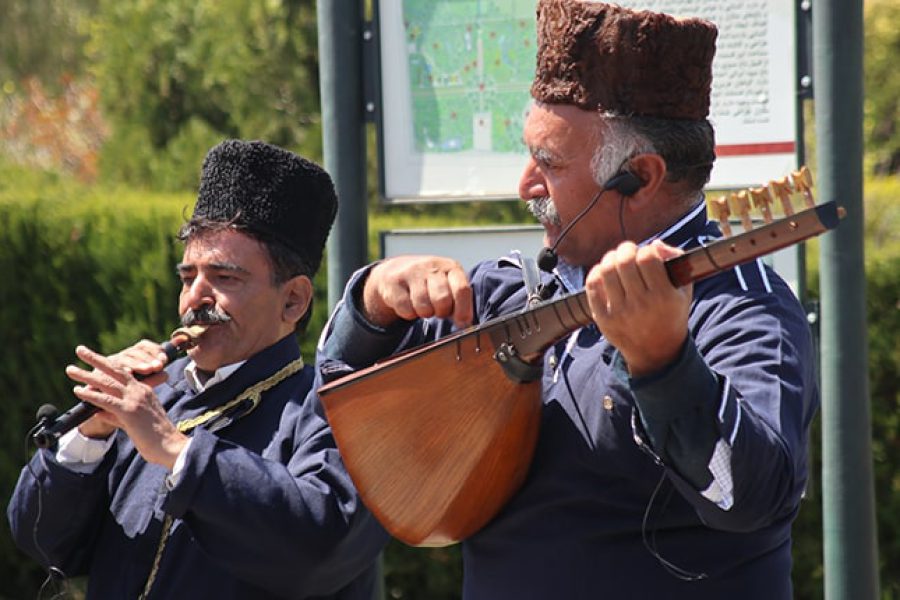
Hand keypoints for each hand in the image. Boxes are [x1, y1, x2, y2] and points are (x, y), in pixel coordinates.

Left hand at [74, 340, 170, 438]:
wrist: (170, 447)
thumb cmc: (155, 437)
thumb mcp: (135, 422)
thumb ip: (116, 415)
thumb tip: (98, 411)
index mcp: (143, 391)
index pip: (124, 372)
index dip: (107, 364)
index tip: (94, 358)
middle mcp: (140, 391)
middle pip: (115, 370)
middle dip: (96, 359)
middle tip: (80, 350)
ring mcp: (135, 400)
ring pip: (108, 382)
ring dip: (87, 375)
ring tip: (71, 370)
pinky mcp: (130, 411)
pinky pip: (106, 400)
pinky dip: (91, 394)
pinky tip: (78, 390)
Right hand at [363, 256, 473, 328]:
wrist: (396, 271)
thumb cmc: (430, 284)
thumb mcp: (448, 286)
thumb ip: (459, 302)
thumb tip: (466, 324)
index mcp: (451, 267)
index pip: (462, 289)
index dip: (463, 310)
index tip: (462, 323)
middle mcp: (432, 266)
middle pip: (442, 300)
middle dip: (441, 312)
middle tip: (437, 310)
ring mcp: (412, 272)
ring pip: (423, 307)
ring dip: (424, 313)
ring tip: (423, 306)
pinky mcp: (394, 281)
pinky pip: (406, 309)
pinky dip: (408, 313)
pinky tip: (408, 304)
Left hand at [584, 240, 691, 376]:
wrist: (655, 352)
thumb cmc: (670, 314)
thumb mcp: (684, 290)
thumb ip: (677, 262)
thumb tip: (656, 244)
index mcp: (664, 296)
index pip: (648, 257)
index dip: (647, 249)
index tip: (649, 254)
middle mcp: (641, 304)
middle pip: (624, 261)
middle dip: (626, 249)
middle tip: (629, 251)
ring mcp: (620, 312)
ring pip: (606, 270)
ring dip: (610, 258)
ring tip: (617, 260)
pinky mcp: (603, 318)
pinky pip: (592, 286)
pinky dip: (596, 273)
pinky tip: (605, 273)